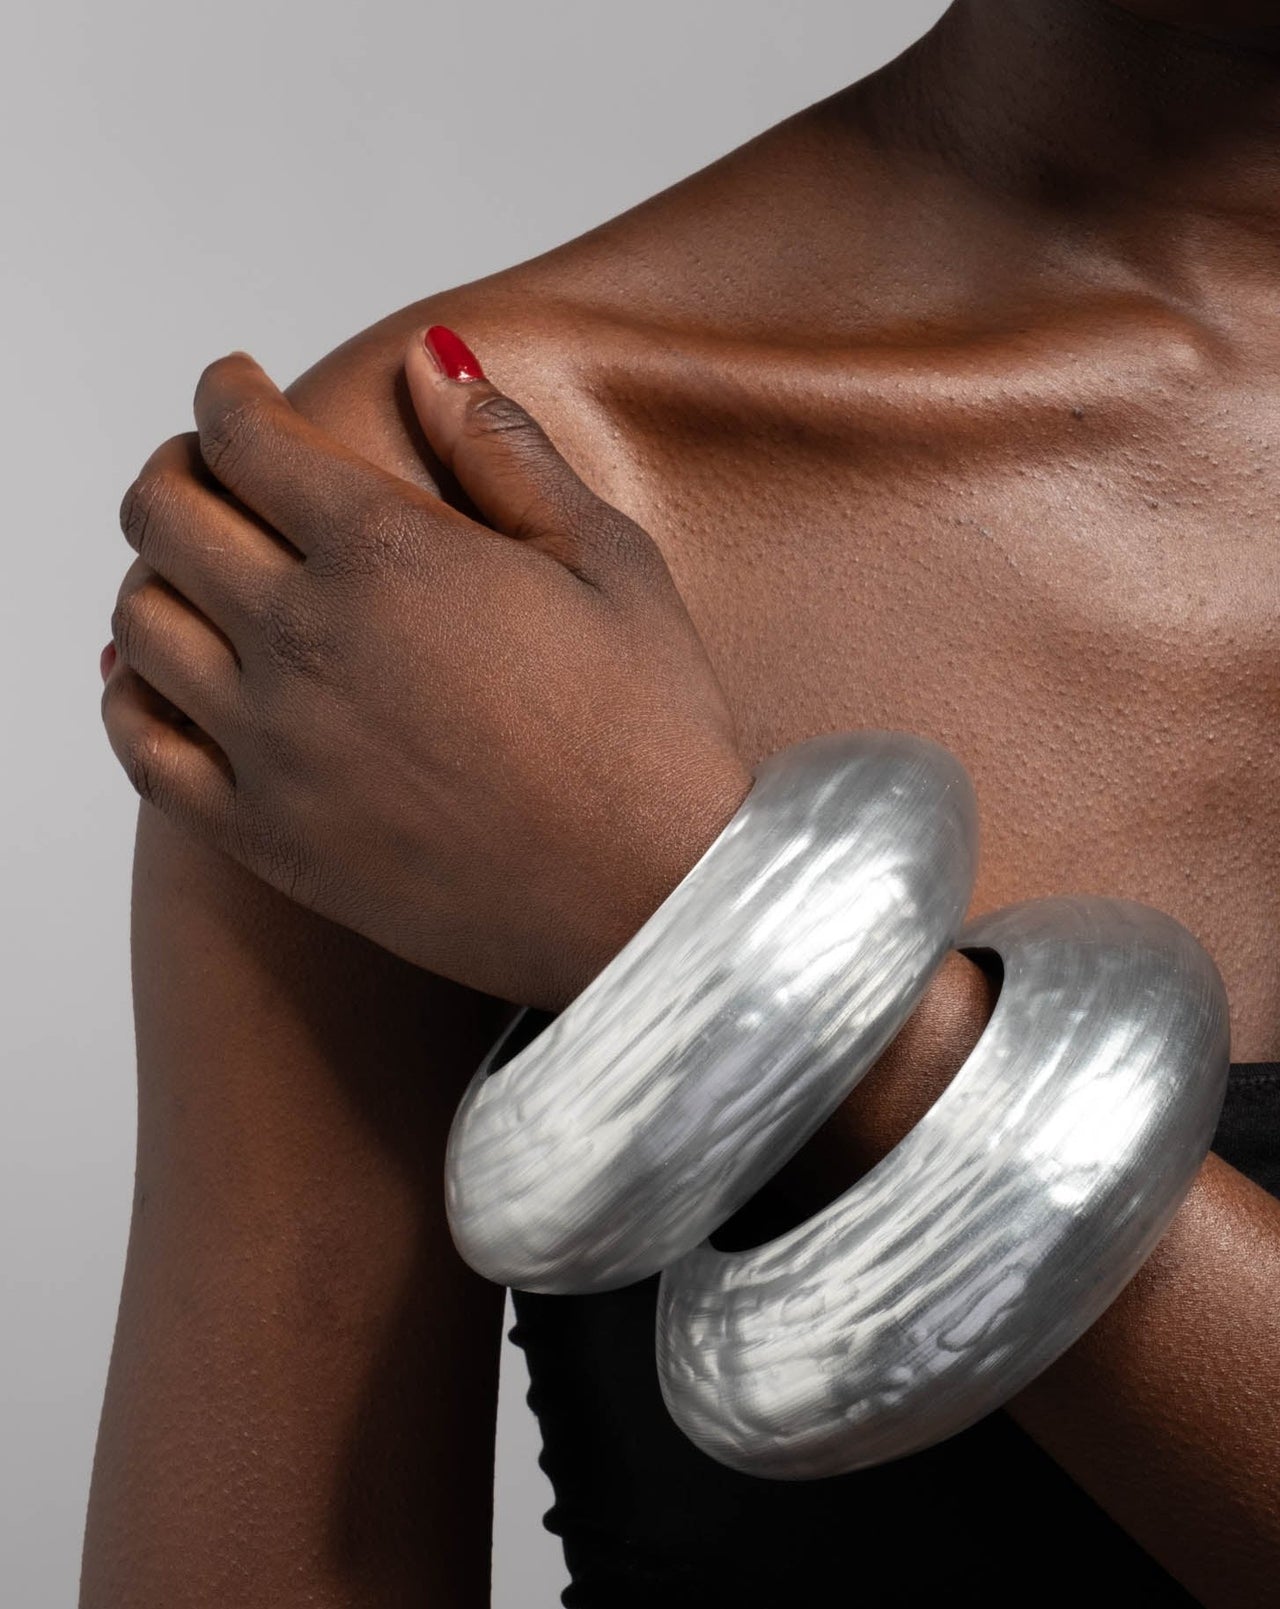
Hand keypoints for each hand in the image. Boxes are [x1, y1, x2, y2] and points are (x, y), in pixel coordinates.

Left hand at [102, 328, 752, 1008]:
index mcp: (390, 556)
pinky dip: (129, 697)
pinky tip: (154, 678)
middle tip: (208, 466)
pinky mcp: (268, 839)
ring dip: (150, 574)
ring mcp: (275, 748)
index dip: (226, 393)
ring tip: (191, 568)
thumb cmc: (648, 734)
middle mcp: (306, 642)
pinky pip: (144, 751)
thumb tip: (431, 359)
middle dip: (178, 468)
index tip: (235, 387)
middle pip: (167, 517)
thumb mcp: (609, 560)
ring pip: (139, 625)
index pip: (246, 437)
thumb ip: (504, 451)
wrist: (652, 901)